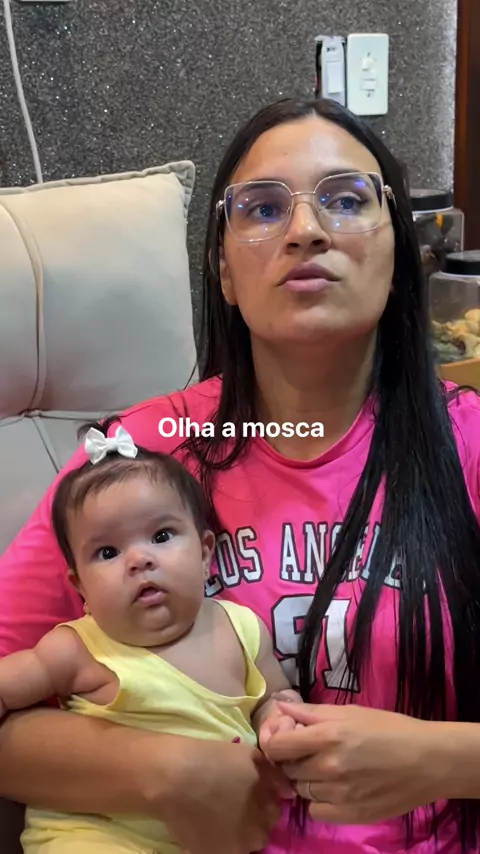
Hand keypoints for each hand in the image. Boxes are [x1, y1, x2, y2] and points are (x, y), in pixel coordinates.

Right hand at [156, 737, 293, 853]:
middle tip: (231, 802)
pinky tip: (204, 824)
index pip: (274, 810)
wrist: (174, 778)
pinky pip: (223, 850)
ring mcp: (236, 849)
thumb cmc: (213, 759)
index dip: (260, 800)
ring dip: (236, 833)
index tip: (247, 791)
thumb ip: (274, 776)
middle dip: (251, 819)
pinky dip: (217, 841)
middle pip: (260, 830)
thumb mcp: (249, 755)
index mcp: (269, 809)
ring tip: (216, 814)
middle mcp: (257, 834)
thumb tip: (289, 792)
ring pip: (242, 843)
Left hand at [263, 702, 449, 824]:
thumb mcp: (351, 712)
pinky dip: (321, 802)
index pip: (277, 746)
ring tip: (329, 771)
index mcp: (327, 737)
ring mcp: (338, 795)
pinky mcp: (349, 816)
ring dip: (308, 781)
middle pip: (288, 768)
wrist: (427, 761)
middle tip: (312, 753)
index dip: (277, 742)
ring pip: (301, 790)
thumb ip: (312, 712)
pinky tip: (337, 790)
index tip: (287, 740)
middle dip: (294, 760)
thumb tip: (280, 708)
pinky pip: (316, 812)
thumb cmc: (390, 729)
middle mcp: (328, 768)